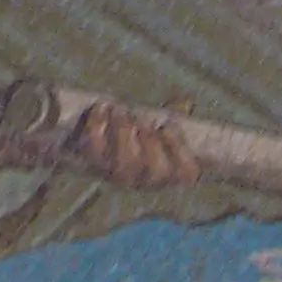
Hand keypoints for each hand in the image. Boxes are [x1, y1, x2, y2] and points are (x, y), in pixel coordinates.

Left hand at [67, 102, 202, 187]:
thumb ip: (173, 114)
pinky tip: (103, 107)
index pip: (187, 172)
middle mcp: (146, 180)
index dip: (180, 149)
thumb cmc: (137, 132)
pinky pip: (97, 148)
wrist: (99, 141)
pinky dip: (98, 125)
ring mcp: (119, 175)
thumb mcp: (159, 122)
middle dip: (151, 140)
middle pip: (156, 169)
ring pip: (126, 162)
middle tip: (143, 116)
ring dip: (124, 131)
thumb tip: (186, 101)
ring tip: (121, 109)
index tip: (168, 124)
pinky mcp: (94, 163)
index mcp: (170, 171)